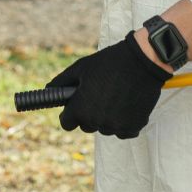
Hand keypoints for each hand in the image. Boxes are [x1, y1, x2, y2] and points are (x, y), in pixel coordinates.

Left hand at [46, 33, 168, 138]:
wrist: (142, 61)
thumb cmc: (109, 62)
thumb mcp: (82, 67)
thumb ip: (62, 81)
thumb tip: (48, 89)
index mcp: (81, 109)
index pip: (66, 123)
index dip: (69, 113)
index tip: (74, 105)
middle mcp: (97, 122)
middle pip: (86, 125)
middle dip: (89, 112)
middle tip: (98, 93)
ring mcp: (116, 127)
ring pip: (105, 127)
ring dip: (107, 116)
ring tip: (115, 94)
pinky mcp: (133, 128)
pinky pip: (122, 130)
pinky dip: (123, 120)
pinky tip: (126, 102)